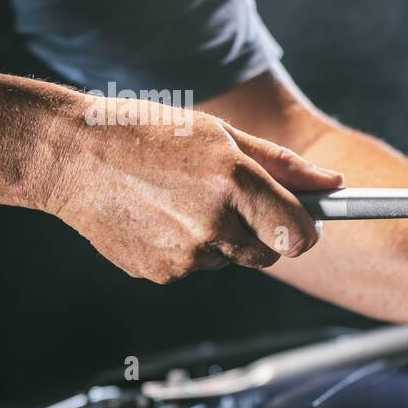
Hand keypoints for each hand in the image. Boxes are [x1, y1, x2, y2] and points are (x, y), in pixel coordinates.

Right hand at [42, 95, 341, 283]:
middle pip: (267, 254)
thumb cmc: (150, 133)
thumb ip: (283, 164)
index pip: (299, 234)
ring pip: (229, 259)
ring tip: (180, 200)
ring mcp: (185, 254)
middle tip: (230, 202)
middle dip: (261, 235)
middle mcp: (213, 222)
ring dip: (219, 238)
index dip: (306, 232)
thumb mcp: (221, 134)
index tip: (304, 225)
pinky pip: (195, 267)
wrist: (72, 155)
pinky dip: (185, 249)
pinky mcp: (160, 273)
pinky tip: (157, 217)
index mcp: (235, 181)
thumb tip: (335, 184)